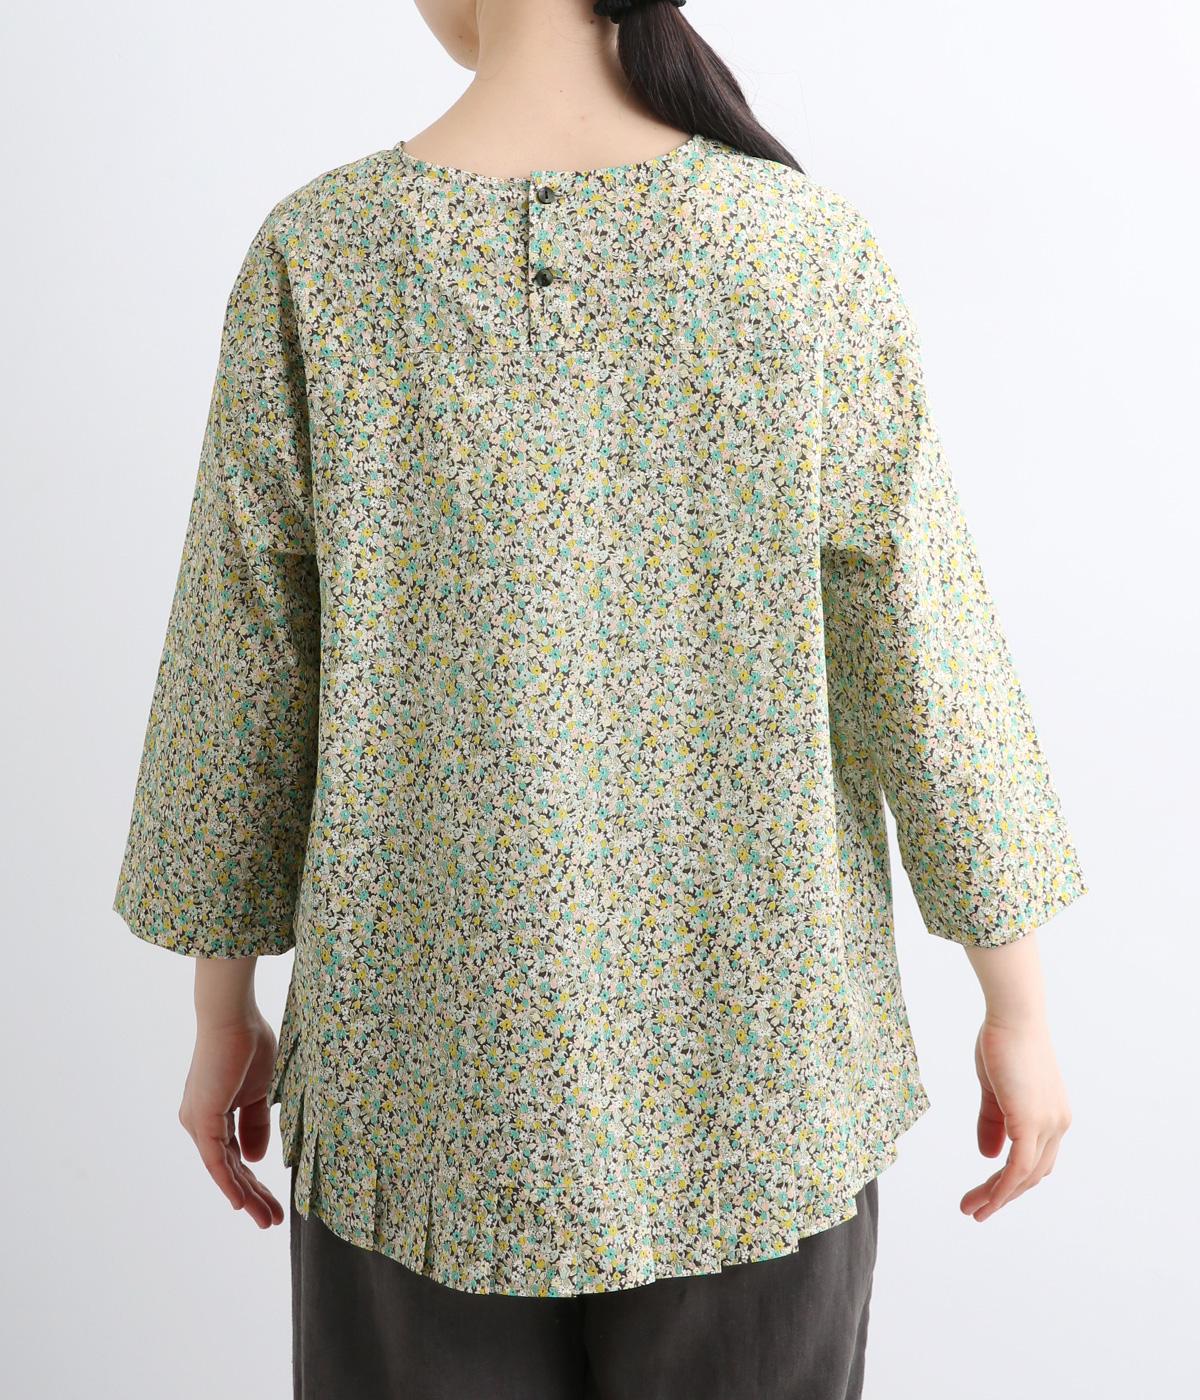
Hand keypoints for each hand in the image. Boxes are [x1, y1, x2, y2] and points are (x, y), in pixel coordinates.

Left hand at [177, 1010, 284, 1228]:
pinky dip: (229, 1184)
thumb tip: (256, 1157)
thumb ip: (256, 1123)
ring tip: (269, 1220)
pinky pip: (216, 1161)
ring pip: (223, 1171)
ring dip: (248, 1196)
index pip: (235, 1156)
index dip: (255, 1180)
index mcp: (214, 1113)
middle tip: (274, 1219)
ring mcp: (199, 1123)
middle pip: (229, 1169)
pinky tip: (242, 1204)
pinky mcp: (202, 1120)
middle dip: (254, 1196)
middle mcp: (201, 1122)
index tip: (275, 1200)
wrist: (233, 1019)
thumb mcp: (259, 1091)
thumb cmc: (248, 1043)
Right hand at [960, 1013, 1071, 1221]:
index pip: (1034, 1160)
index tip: (985, 1192)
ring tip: (972, 1209)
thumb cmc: (1002, 1043)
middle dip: (1002, 1195)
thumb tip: (988, 1156)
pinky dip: (1002, 1188)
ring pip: (1025, 1176)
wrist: (1012, 1016)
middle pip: (1032, 1175)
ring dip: (998, 1197)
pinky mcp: (1032, 1122)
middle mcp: (1057, 1124)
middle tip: (974, 1209)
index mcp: (1051, 1116)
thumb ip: (993, 1123)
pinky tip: (985, 1200)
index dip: (1010, 1180)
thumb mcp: (994, 1090)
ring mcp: (1048, 1124)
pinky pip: (1018, 1167)